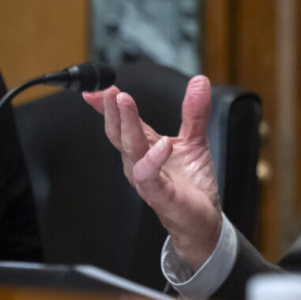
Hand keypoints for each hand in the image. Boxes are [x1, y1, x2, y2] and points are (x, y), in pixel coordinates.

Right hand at [83, 76, 221, 269]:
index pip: (123, 124)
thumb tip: (200, 80)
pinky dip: (153, 160)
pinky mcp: (162, 196)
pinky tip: (162, 145)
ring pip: (131, 151)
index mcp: (145, 148)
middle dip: (114, 111)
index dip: (109, 106)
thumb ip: (195, 112)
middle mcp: (140, 163)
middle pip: (120, 134)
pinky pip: (151, 177)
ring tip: (126, 102)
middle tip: (111, 90)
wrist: (203, 220)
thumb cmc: (192, 182)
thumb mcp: (196, 140)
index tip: (97, 88)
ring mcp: (148, 180)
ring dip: (127, 126)